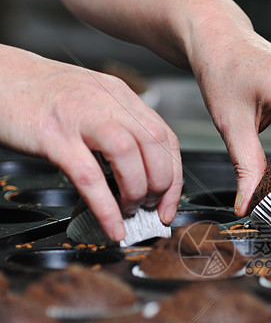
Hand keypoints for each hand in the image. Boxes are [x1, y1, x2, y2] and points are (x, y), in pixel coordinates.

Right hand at [0, 45, 181, 240]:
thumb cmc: (44, 97)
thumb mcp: (93, 104)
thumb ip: (119, 131)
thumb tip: (141, 177)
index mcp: (121, 96)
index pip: (165, 138)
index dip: (174, 177)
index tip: (169, 204)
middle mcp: (106, 102)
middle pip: (154, 145)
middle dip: (161, 186)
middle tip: (150, 208)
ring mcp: (79, 117)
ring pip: (128, 156)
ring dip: (136, 192)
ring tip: (129, 211)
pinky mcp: (53, 136)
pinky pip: (89, 177)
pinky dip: (107, 208)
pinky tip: (112, 226)